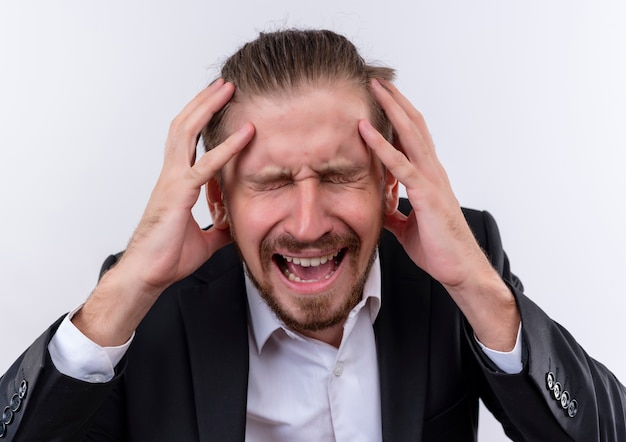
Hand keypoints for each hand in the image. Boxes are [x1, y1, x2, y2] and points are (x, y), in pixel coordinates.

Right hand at [73, 79, 254, 345]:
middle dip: (203, 101)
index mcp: (176, 182)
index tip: (219, 103)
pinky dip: (227, 148)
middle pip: (183, 126)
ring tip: (226, 89)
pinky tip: (246, 135)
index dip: (201, 119)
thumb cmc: (169, 257)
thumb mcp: (207, 239)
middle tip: (224, 83)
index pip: (187, 141)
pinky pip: (205, 166)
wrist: (148, 276)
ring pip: (186, 133)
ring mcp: (172, 181)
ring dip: (207, 108)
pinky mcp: (178, 194)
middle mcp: (172, 175)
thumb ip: (221, 226)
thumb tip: (237, 223)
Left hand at [358, 79, 518, 349]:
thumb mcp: (406, 227)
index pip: (413, 137)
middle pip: (414, 126)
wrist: (460, 270)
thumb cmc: (438, 248)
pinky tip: (367, 132)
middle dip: (395, 100)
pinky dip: (383, 147)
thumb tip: (379, 205)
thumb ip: (394, 211)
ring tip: (376, 89)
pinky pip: (401, 166)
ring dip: (392, 110)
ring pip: (411, 135)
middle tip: (377, 80)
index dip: (398, 115)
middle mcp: (433, 172)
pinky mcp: (427, 195)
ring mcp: (432, 180)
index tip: (382, 97)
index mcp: (428, 177)